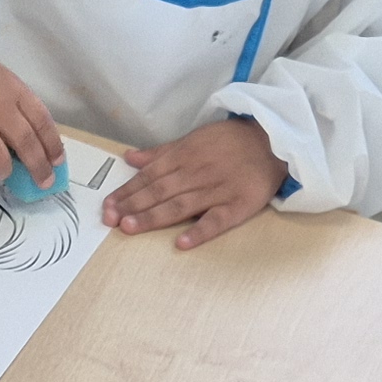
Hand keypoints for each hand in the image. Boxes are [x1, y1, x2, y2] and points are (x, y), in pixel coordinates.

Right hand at [0, 43, 65, 196]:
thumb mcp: (0, 78)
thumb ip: (15, 105)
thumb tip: (26, 143)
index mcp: (13, 90)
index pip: (42, 121)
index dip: (53, 145)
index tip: (57, 162)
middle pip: (26, 143)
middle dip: (39, 167)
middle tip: (43, 182)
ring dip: (4, 171)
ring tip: (2, 173)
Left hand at [103, 116, 284, 246]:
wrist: (274, 141)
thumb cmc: (231, 142)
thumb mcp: (194, 138)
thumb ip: (161, 152)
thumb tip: (129, 158)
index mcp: (185, 155)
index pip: (149, 176)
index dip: (127, 191)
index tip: (107, 206)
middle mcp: (197, 172)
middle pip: (160, 190)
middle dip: (132, 205)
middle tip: (109, 220)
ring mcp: (218, 190)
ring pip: (181, 205)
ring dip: (154, 217)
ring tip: (131, 227)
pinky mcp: (238, 205)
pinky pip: (217, 221)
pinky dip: (199, 232)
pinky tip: (181, 243)